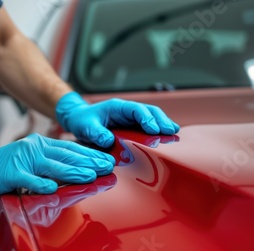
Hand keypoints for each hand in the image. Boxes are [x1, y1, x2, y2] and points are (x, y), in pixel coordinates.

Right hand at [0, 133, 114, 198]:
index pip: (71, 148)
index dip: (90, 154)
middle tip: (107, 167)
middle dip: (88, 162)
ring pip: (52, 166)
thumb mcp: (34, 157)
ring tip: (89, 176)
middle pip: (66, 156)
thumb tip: (79, 166)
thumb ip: (53, 160)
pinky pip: (28, 180)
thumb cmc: (10, 165)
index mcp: (41, 144)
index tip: (107, 159)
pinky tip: (53, 188)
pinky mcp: (11, 174)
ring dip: (72, 172)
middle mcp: (35, 149)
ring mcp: (23, 161)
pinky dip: (40, 184)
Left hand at [56, 92, 179, 147]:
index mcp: (117, 107)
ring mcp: (131, 119)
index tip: (154, 129)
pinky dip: (158, 131)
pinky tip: (167, 138)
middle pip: (149, 111)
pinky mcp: (132, 127)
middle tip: (171, 131)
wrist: (79, 119)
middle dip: (161, 120)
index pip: (136, 110)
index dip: (146, 118)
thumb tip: (108, 141)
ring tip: (174, 134)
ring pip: (152, 118)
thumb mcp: (85, 127)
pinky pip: (148, 127)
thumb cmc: (83, 121)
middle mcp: (127, 111)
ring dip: (163, 125)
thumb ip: (96, 133)